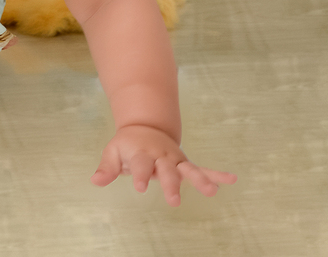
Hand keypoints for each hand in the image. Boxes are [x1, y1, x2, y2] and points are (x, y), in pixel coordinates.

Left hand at [91, 124, 236, 205]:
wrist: (144, 127)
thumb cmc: (127, 145)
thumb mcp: (113, 152)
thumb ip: (107, 168)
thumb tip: (95, 181)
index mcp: (142, 153)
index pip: (141, 165)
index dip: (141, 175)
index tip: (141, 187)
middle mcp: (161, 156)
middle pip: (167, 170)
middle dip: (171, 184)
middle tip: (174, 201)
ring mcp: (175, 160)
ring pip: (188, 169)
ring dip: (200, 179)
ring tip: (211, 191)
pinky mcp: (184, 163)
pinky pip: (203, 168)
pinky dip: (217, 174)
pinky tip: (232, 179)